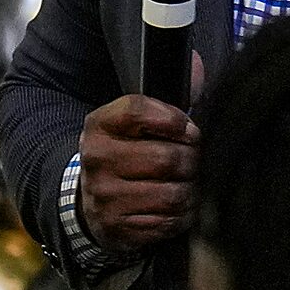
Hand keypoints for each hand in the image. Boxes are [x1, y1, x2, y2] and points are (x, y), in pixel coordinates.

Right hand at [77, 94, 198, 254]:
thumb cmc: (126, 156)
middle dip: (191, 161)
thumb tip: (197, 65)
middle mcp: (96, 159)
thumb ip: (171, 97)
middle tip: (194, 162)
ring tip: (187, 186)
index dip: (174, 119)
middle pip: (166, 158)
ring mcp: (104, 195)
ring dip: (189, 191)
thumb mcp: (136, 124)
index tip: (188, 129)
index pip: (138, 110)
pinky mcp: (116, 225)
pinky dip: (180, 216)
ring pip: (171, 194)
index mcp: (99, 126)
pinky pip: (167, 222)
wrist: (91, 202)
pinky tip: (176, 208)